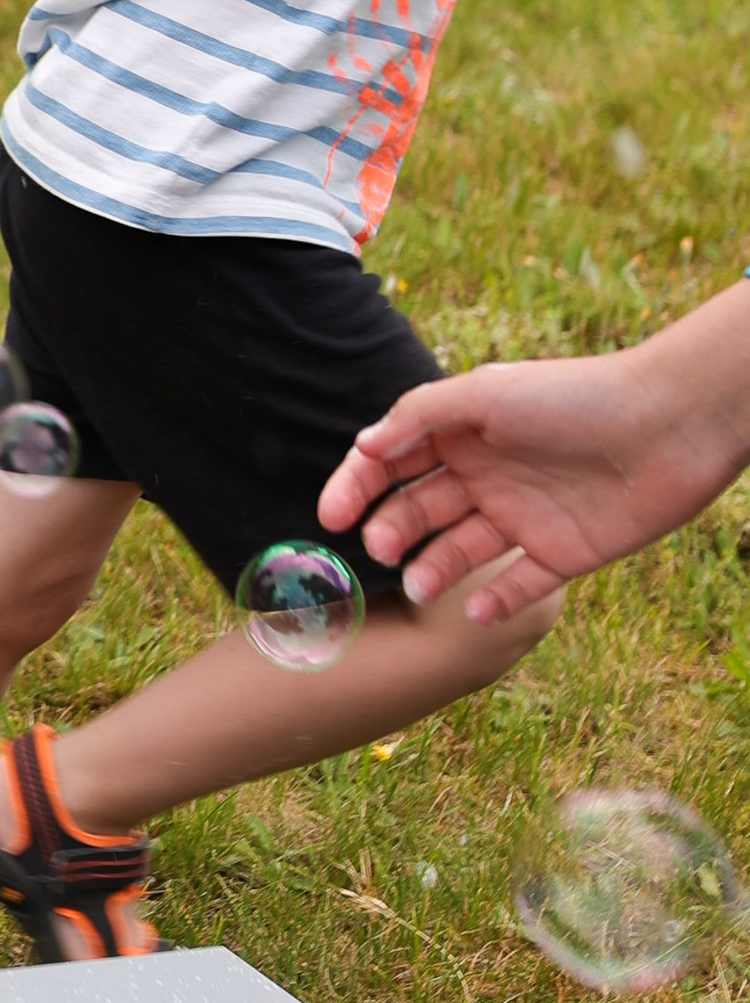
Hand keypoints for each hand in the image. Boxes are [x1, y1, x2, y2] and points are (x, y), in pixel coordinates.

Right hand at [315, 339, 749, 623]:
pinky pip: (517, 586)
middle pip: (419, 511)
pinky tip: (474, 610)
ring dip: (432, 571)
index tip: (332, 516)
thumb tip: (363, 447)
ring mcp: (523, 517)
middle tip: (382, 549)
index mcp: (466, 432)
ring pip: (459, 553)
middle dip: (391, 532)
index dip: (357, 486)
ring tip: (419, 585)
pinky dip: (493, 602)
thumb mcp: (486, 392)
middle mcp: (489, 475)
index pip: (393, 462)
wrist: (670, 424)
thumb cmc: (576, 397)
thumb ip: (419, 417)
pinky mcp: (560, 553)